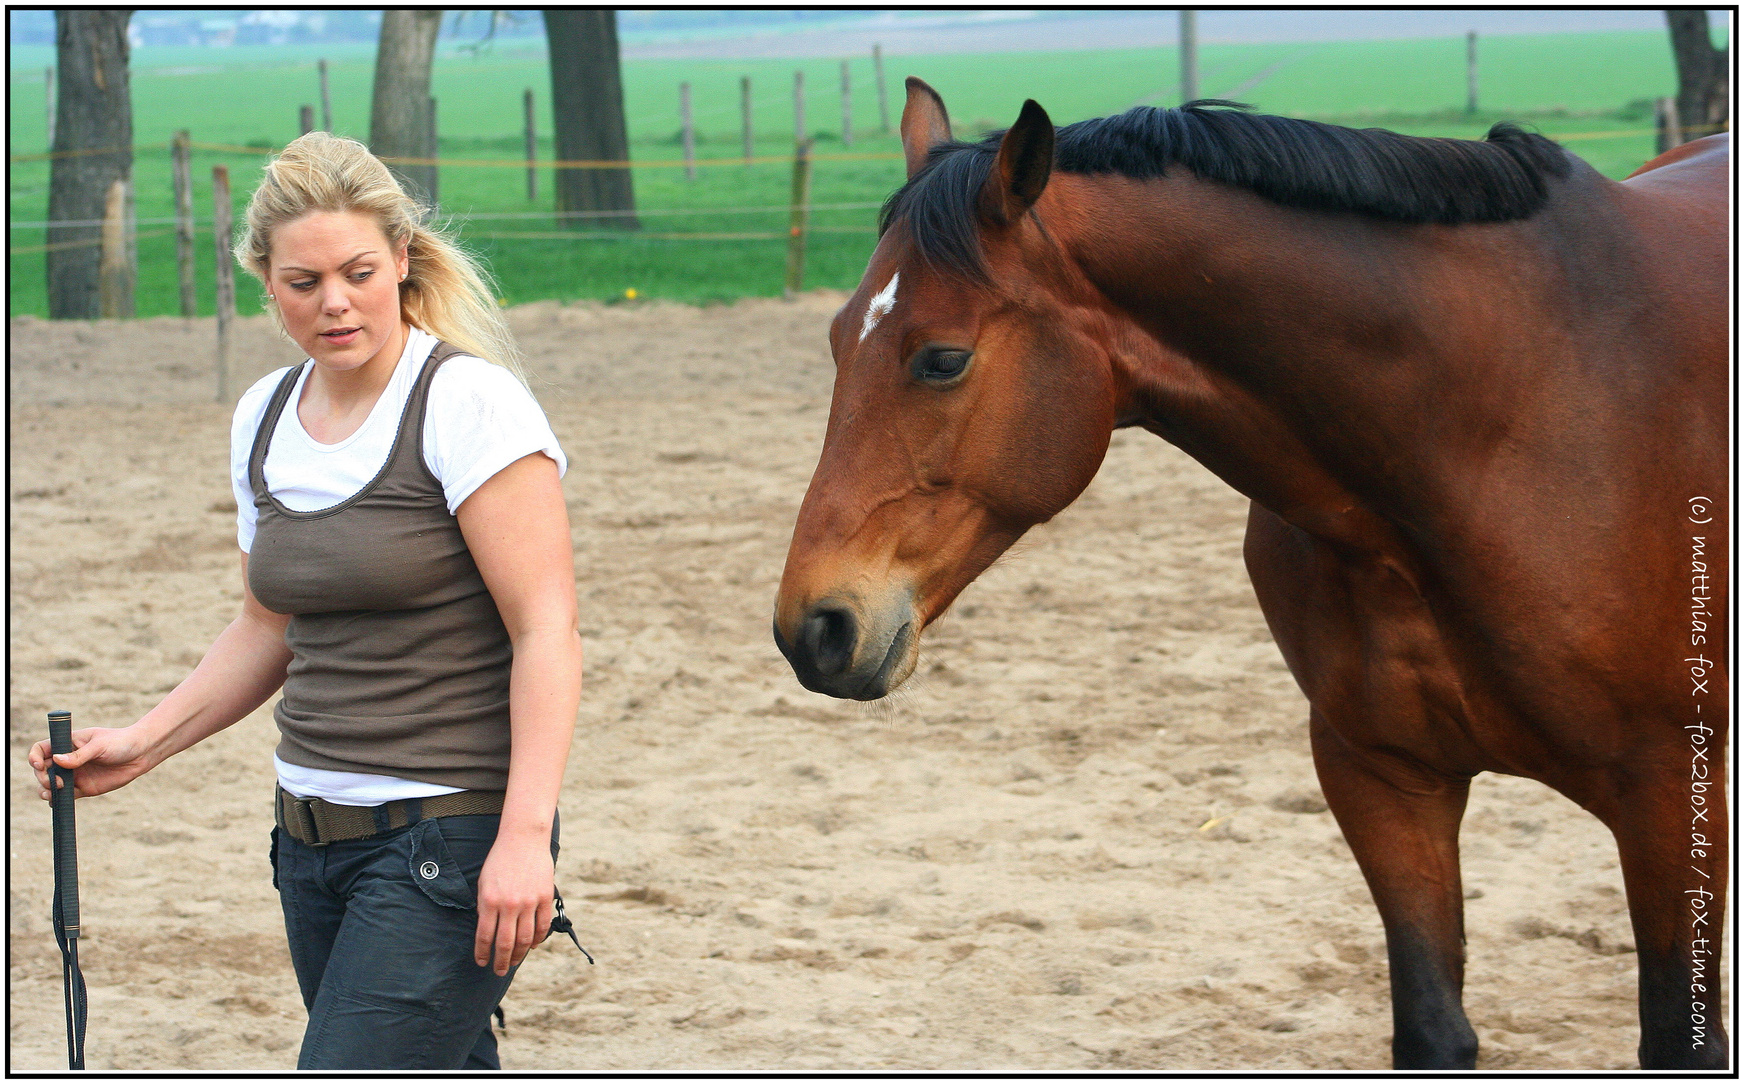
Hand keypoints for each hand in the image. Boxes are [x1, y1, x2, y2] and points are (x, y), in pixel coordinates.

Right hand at [28, 725, 158, 800]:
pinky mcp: (83, 788)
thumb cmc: (121, 742)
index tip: (39, 765)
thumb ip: (79, 755)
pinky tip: (58, 801)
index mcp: (67, 743)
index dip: (34, 757)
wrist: (141, 754)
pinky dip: (58, 800)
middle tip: (57, 782)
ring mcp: (74, 774)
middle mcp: (67, 759)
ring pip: (50, 785)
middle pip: (42, 770)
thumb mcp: (100, 745)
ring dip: (46, 790)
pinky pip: (65, 796)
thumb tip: (56, 761)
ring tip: (54, 793)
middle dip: (42, 777)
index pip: (41, 749)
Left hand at [474, 831, 554, 974]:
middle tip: (499, 971)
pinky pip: (542, 925)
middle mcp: (509, 905)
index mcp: (490, 901)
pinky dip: (537, 939)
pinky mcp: (545, 897)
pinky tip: (531, 945)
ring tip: (514, 962)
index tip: (482, 962)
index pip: (484, 936)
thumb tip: (487, 932)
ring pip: (525, 939)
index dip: (482, 953)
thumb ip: (485, 908)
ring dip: (519, 954)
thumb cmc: (499, 860)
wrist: (523, 839)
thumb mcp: (484, 883)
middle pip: (505, 943)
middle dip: (501, 962)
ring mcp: (529, 902)